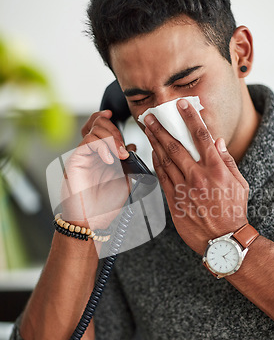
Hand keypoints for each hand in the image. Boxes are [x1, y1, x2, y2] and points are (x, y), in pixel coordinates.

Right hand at [60, 110, 135, 229]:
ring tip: (120, 154)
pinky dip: (102, 146)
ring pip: (93, 129)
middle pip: (97, 124)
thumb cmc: (106, 206)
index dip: (110, 121)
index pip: (103, 129)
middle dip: (114, 129)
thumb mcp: (125, 182)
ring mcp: (82, 155)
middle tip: (123, 147)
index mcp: (102, 156)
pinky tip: (110, 159)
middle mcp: (91, 153)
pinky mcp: (75, 160)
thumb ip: (128, 164)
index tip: (119, 117)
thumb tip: (132, 146)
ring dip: (111, 137)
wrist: (92, 221)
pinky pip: (88, 142)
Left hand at [144, 99, 248, 254]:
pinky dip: (156, 163)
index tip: (181, 105)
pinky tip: (152, 152)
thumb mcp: (240, 184)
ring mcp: (184, 189)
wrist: (223, 240)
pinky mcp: (174, 201)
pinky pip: (162, 177)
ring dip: (154, 142)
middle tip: (150, 116)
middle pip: (175, 145)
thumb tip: (217, 141)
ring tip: (146, 130)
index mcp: (216, 169)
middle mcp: (198, 176)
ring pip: (165, 160)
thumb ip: (227, 161)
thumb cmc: (234, 212)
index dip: (190, 117)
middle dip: (161, 128)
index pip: (201, 136)